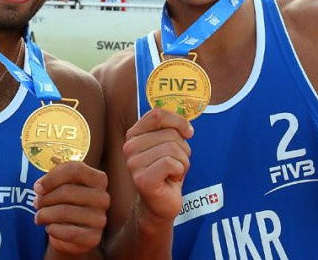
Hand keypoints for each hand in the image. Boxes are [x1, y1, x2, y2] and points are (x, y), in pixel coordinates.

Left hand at [34, 161, 108, 255]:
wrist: (73, 234)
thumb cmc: (67, 203)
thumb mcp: (64, 185)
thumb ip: (55, 177)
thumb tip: (40, 184)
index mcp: (98, 179)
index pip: (75, 169)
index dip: (52, 177)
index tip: (37, 187)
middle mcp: (103, 197)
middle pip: (67, 191)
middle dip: (45, 198)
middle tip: (36, 203)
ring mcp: (100, 218)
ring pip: (65, 212)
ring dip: (45, 214)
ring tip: (39, 216)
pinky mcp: (94, 237)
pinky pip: (68, 232)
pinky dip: (53, 229)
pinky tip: (49, 227)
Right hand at [123, 108, 192, 223]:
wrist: (161, 202)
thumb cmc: (167, 172)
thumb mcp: (168, 145)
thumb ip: (172, 129)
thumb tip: (187, 126)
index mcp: (134, 134)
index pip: (157, 114)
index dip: (178, 120)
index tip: (188, 132)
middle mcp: (129, 147)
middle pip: (170, 133)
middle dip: (183, 149)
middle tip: (175, 163)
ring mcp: (133, 164)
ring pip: (173, 148)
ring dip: (182, 162)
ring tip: (173, 172)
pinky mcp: (142, 179)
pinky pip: (171, 163)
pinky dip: (179, 171)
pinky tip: (171, 179)